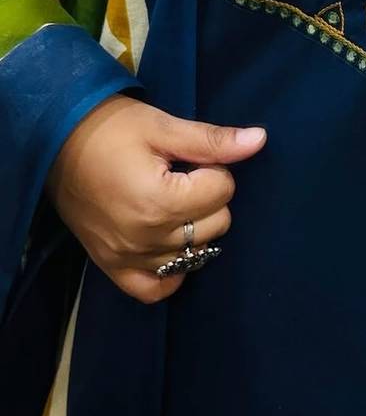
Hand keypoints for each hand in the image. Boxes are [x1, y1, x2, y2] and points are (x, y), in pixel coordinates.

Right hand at [45, 94, 266, 303]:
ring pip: (195, 256)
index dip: (214, 170)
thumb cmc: (112, 128)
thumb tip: (259, 140)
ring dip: (194, 229)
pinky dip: (172, 271)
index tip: (190, 159)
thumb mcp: (164, 126)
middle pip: (216, 225)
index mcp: (159, 201)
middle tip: (182, 177)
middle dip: (209, 198)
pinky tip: (170, 244)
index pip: (223, 192)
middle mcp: (145, 238)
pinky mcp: (112, 267)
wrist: (56, 140)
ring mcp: (128, 257)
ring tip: (171, 203)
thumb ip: (213, 141)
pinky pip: (156, 289)